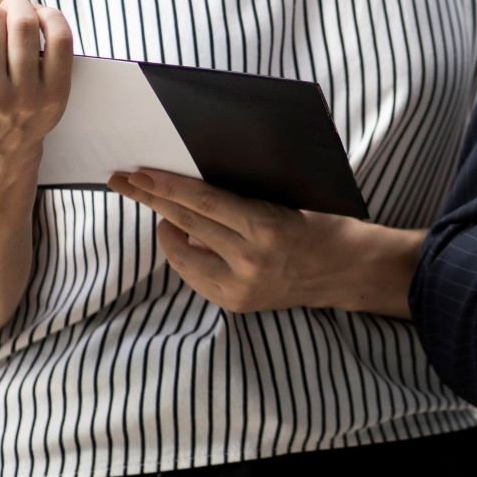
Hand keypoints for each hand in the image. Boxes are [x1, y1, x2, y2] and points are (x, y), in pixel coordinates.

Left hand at [108, 169, 421, 317]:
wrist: (352, 271)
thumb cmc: (325, 224)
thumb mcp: (286, 203)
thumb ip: (241, 202)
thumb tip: (193, 192)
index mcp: (266, 229)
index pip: (204, 203)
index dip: (168, 186)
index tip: (140, 172)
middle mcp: (250, 262)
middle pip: (186, 225)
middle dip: (152, 200)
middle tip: (124, 182)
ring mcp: (241, 288)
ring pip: (184, 255)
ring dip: (165, 230)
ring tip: (157, 210)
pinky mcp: (237, 304)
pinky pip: (196, 276)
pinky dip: (184, 255)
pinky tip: (183, 240)